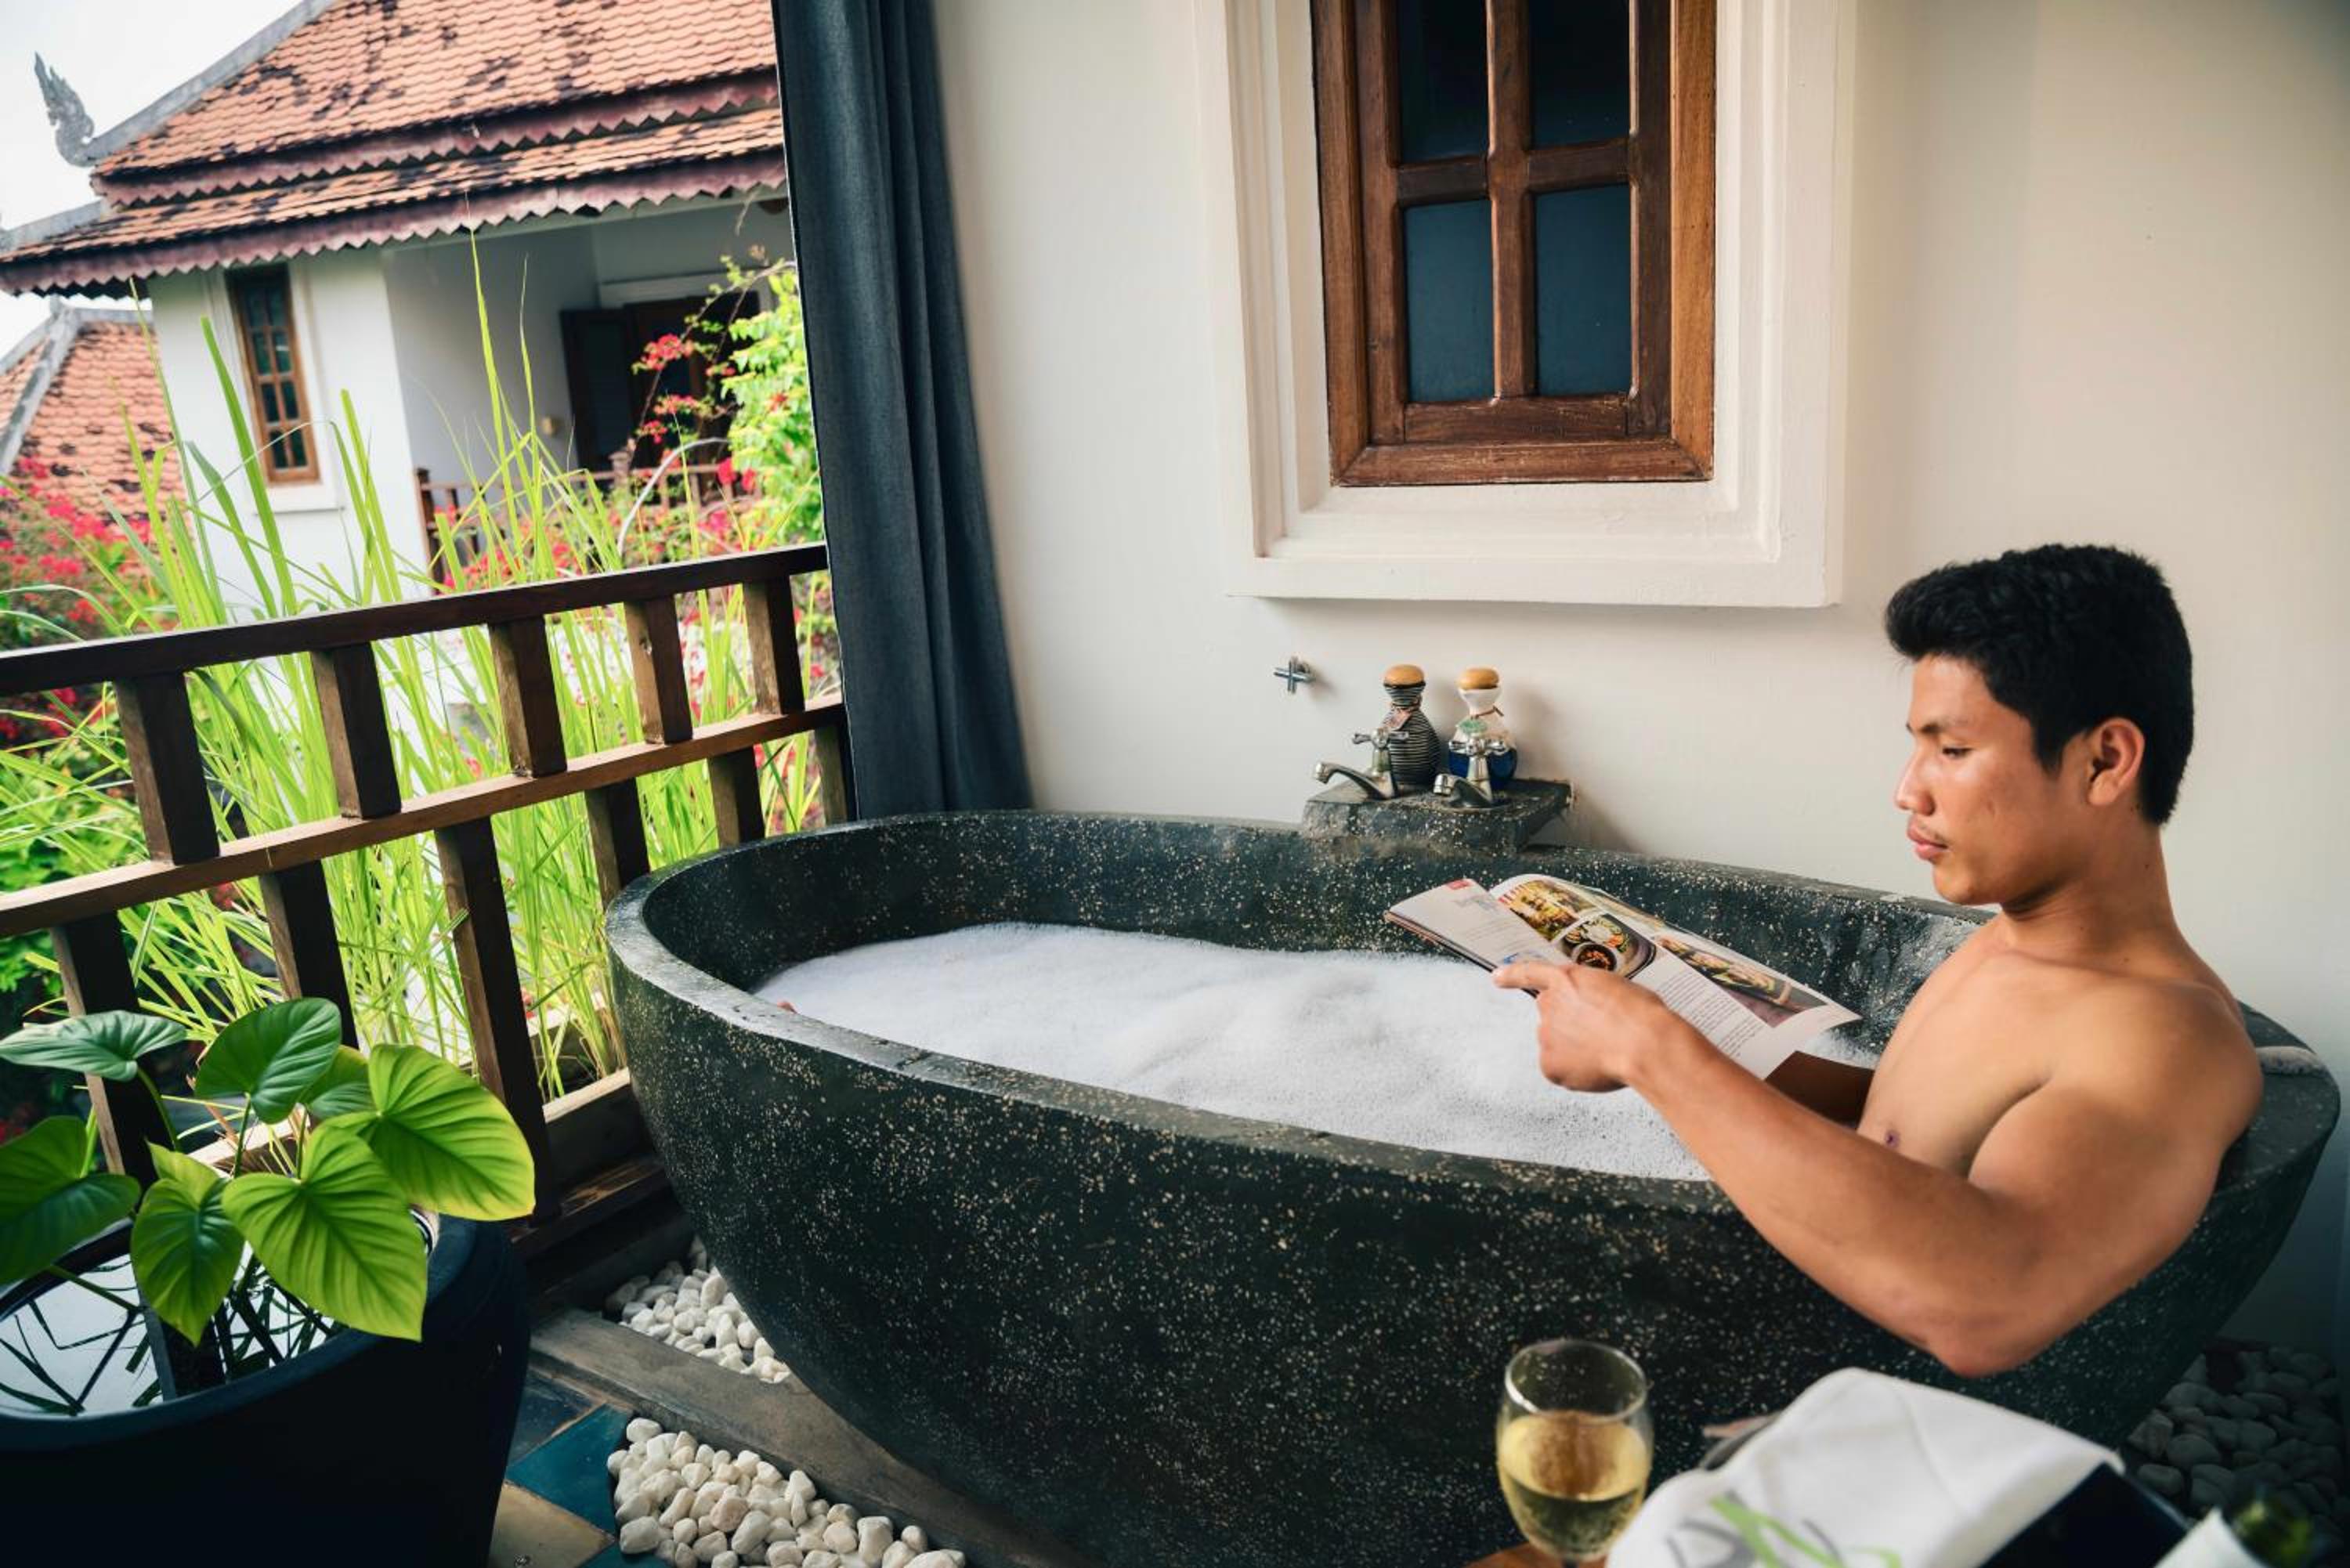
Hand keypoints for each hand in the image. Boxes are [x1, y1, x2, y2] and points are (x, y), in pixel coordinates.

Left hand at [1493, 960, 1685, 1091]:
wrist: (1643, 1043)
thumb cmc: (1641, 1016)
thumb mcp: (1616, 989)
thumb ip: (1592, 996)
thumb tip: (1591, 1015)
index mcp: (1567, 980)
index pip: (1530, 974)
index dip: (1512, 976)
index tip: (1497, 978)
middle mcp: (1549, 1005)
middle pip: (1552, 1017)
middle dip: (1570, 1026)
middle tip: (1600, 1035)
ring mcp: (1546, 1035)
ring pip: (1557, 1045)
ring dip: (1575, 1049)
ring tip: (1606, 1051)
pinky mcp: (1549, 1065)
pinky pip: (1559, 1069)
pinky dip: (1575, 1072)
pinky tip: (1598, 1067)